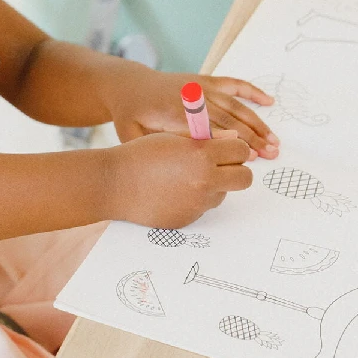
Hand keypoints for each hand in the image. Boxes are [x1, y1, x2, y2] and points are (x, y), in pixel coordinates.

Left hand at [107, 65, 279, 158]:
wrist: (129, 85)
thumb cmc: (131, 116)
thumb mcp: (130, 135)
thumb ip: (152, 147)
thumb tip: (176, 164)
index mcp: (172, 112)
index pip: (206, 129)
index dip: (229, 142)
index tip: (249, 156)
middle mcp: (191, 97)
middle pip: (227, 118)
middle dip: (251, 137)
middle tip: (271, 154)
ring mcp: (200, 86)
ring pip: (235, 105)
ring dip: (256, 122)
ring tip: (274, 141)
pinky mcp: (205, 80)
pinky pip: (233, 84)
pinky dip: (252, 92)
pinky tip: (269, 102)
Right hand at [108, 132, 253, 227]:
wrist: (113, 183)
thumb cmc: (139, 156)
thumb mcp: (173, 138)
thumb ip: (205, 139)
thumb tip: (232, 141)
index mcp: (201, 155)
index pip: (241, 151)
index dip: (235, 149)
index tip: (226, 150)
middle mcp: (204, 180)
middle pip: (244, 178)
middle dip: (237, 171)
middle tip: (220, 167)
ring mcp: (197, 203)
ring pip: (222, 194)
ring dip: (212, 186)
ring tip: (183, 179)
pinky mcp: (188, 219)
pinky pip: (202, 208)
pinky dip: (193, 200)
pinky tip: (171, 192)